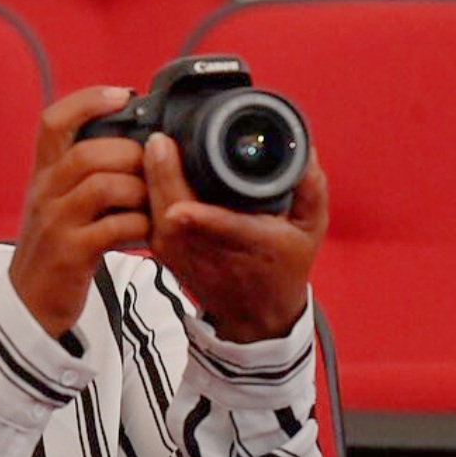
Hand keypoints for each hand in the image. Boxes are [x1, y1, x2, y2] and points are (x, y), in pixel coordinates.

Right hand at [9, 87, 152, 337]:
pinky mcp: (70, 253)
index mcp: (43, 173)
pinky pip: (115, 227)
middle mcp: (44, 192)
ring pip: (103, 186)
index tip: (124, 94)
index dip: (88, 100)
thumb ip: (85, 173)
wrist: (29, 304)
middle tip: (153, 168)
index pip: (53, 121)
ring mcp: (55, 222)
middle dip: (130, 154)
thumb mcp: (59, 202)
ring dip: (139, 190)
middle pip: (88, 152)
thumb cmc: (55, 247)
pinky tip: (147, 232)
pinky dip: (140, 226)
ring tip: (152, 202)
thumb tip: (137, 142)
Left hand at [143, 133, 326, 342]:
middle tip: (160, 141)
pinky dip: (145, 190)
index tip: (181, 209)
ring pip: (156, 215)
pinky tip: (146, 164)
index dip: (203, 219)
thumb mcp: (309, 230)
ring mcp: (182, 253)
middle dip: (165, 178)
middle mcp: (211, 252)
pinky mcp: (164, 251)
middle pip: (179, 215)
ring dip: (151, 180)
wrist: (256, 315)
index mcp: (253, 245)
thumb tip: (305, 151)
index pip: (226, 230)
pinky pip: (147, 215)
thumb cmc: (284, 266)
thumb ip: (310, 190)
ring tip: (153, 145)